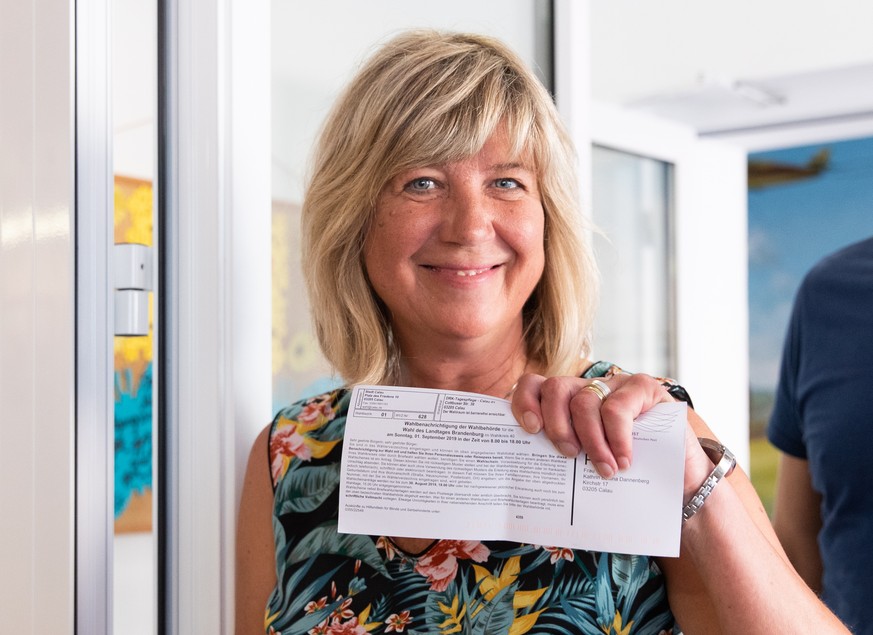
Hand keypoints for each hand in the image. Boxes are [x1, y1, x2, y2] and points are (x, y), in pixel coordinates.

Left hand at [510, 372, 677, 478]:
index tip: (530, 429)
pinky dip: (616, 436)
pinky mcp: (644, 388)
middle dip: (556, 422)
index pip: (535, 386)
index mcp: (567, 403)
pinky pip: (618, 407)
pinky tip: (623, 460)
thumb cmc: (625, 478)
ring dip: (591, 439)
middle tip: (567, 454)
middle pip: (556, 388)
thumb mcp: (585, 465)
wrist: (680, 485)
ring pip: (586, 400)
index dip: (525, 401)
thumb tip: (528, 475)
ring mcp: (617, 385)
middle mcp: (589, 388)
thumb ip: (562, 457)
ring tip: (603, 469)